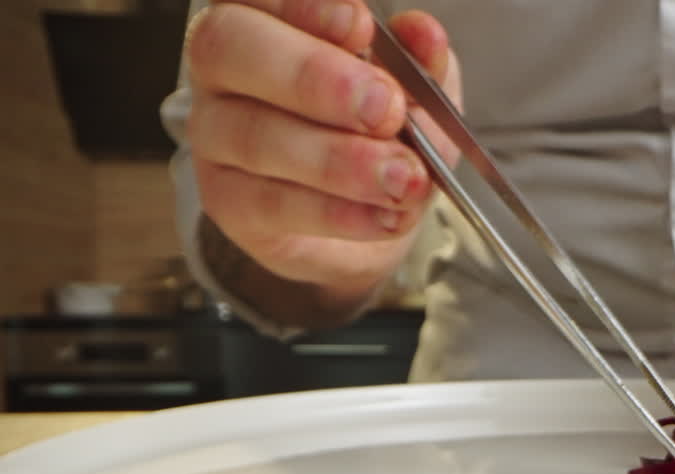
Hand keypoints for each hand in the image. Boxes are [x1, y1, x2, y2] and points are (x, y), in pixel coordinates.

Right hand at [184, 0, 461, 304]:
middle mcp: (224, 66)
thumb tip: (425, 35)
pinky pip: (271, 204)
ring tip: (402, 177)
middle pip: (232, 50)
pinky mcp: (226, 201)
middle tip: (386, 109)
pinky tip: (386, 216)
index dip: (305, 5)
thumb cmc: (378, 131)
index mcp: (264, 16)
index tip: (361, 25)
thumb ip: (418, 62)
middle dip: (314, 77)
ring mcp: (215, 134)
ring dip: (338, 161)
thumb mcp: (414, 89)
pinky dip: (338, 213)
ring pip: (254, 136)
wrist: (370, 210)